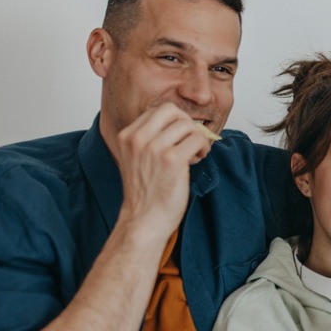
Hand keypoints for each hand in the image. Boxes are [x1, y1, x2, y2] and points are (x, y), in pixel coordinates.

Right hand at [111, 103, 212, 240]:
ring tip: (193, 154)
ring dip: (197, 138)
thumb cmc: (145, 193)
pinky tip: (197, 160)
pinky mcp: (172, 160)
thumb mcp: (137, 158)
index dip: (175, 122)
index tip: (178, 138)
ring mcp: (154, 148)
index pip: (158, 110)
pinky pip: (198, 139)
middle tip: (189, 142)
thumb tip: (181, 123)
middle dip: (187, 124)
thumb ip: (150, 139)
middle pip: (172, 111)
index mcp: (127, 136)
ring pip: (188, 125)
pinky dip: (203, 148)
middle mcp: (138, 139)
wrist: (143, 220)